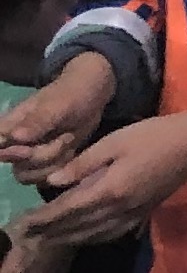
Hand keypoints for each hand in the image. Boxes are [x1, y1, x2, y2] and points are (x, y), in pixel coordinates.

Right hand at [0, 55, 113, 181]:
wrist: (92, 96)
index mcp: (8, 128)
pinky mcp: (44, 163)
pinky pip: (47, 177)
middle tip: (64, 137)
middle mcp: (13, 144)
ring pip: (32, 175)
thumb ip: (37, 121)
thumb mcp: (57, 106)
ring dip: (56, 161)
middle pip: (18, 168)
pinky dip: (63, 165)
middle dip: (44, 156)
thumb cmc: (70, 95)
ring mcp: (28, 156)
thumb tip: (16, 136)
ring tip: (68, 139)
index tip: (28, 148)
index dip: (10, 153)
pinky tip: (72, 148)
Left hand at [14, 110, 186, 261]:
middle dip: (53, 232)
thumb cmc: (154, 136)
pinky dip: (96, 238)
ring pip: (96, 234)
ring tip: (53, 239)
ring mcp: (134, 213)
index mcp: (110, 189)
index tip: (25, 224)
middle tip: (31, 236)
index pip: (68, 209)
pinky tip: (88, 236)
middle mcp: (120, 208)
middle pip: (79, 226)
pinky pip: (114, 233)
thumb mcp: (114, 141)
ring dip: (72, 238)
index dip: (45, 218)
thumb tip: (53, 182)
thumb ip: (83, 164)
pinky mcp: (144, 213)